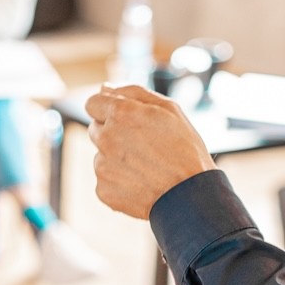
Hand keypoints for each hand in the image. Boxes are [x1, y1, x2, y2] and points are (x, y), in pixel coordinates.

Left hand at [88, 84, 215, 219]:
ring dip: (116, 158)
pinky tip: (141, 182)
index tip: (124, 120)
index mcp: (120, 114)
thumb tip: (104, 88)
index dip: (109, 109)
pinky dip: (119, 181)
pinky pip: (105, 180)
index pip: (93, 103)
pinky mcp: (103, 190)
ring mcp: (102, 166)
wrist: (191, 196)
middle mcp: (106, 138)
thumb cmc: (185, 149)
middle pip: (96, 129)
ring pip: (101, 155)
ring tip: (146, 167)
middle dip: (113, 133)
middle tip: (142, 145)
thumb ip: (132, 93)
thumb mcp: (169, 109)